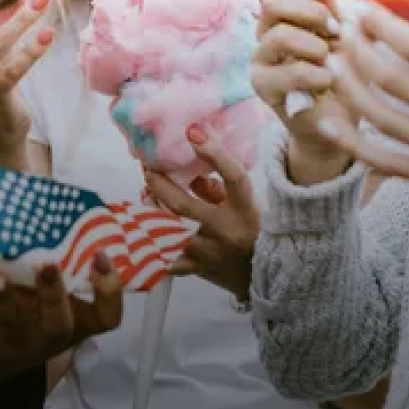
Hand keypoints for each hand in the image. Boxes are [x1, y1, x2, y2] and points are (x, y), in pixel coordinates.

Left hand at [0, 256, 122, 383]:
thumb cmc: (34, 316)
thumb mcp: (54, 299)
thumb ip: (61, 264)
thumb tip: (53, 195)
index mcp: (75, 321)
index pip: (107, 317)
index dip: (108, 291)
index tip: (101, 256)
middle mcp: (49, 334)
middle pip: (58, 322)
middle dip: (53, 293)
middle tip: (47, 264)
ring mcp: (14, 340)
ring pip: (11, 321)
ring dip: (3, 297)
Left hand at [144, 125, 261, 298]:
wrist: (267, 276)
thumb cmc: (254, 232)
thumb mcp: (244, 204)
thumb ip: (215, 187)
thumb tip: (185, 169)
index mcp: (245, 210)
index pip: (233, 176)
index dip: (214, 152)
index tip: (193, 133)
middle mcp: (226, 231)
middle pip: (183, 204)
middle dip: (159, 183)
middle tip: (147, 168)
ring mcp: (209, 253)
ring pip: (167, 231)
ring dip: (150, 211)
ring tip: (144, 194)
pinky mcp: (197, 269)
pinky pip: (166, 258)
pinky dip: (152, 245)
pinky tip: (141, 232)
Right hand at [254, 0, 353, 181]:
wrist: (338, 120)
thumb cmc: (346, 71)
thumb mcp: (350, 34)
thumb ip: (340, 8)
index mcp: (288, 10)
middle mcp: (268, 29)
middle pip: (271, 0)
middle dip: (310, 11)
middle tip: (335, 29)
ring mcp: (261, 57)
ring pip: (278, 34)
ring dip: (314, 45)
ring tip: (331, 59)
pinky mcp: (262, 85)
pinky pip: (288, 72)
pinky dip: (317, 74)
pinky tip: (328, 82)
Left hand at [317, 1, 408, 225]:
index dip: (381, 25)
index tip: (358, 5)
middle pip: (391, 79)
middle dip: (356, 48)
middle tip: (336, 27)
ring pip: (381, 117)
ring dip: (348, 87)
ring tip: (330, 61)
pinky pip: (386, 162)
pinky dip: (353, 144)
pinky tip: (328, 123)